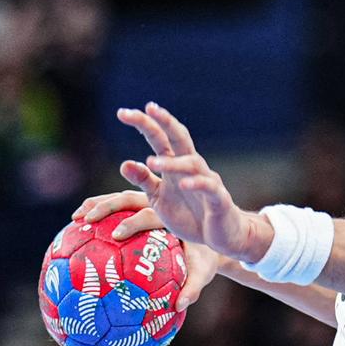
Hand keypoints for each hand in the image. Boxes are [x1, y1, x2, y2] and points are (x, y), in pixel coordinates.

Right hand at [71, 189, 220, 310]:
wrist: (210, 241)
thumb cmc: (204, 259)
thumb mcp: (202, 272)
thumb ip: (192, 288)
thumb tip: (179, 306)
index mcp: (172, 218)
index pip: (149, 216)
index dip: (133, 223)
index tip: (117, 235)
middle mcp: (158, 205)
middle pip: (128, 199)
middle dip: (106, 206)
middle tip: (87, 220)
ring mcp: (146, 203)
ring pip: (119, 198)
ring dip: (96, 204)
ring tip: (75, 218)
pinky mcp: (139, 208)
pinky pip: (117, 209)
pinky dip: (99, 214)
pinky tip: (79, 227)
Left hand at [116, 104, 269, 263]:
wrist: (221, 236)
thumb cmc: (190, 215)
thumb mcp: (160, 199)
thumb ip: (144, 181)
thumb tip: (123, 163)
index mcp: (176, 165)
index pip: (160, 138)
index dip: (145, 124)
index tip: (123, 113)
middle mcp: (192, 167)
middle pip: (179, 138)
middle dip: (164, 122)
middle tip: (147, 109)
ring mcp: (207, 180)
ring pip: (191, 163)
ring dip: (172, 162)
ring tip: (152, 163)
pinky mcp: (219, 199)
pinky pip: (208, 187)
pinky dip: (197, 183)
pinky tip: (183, 184)